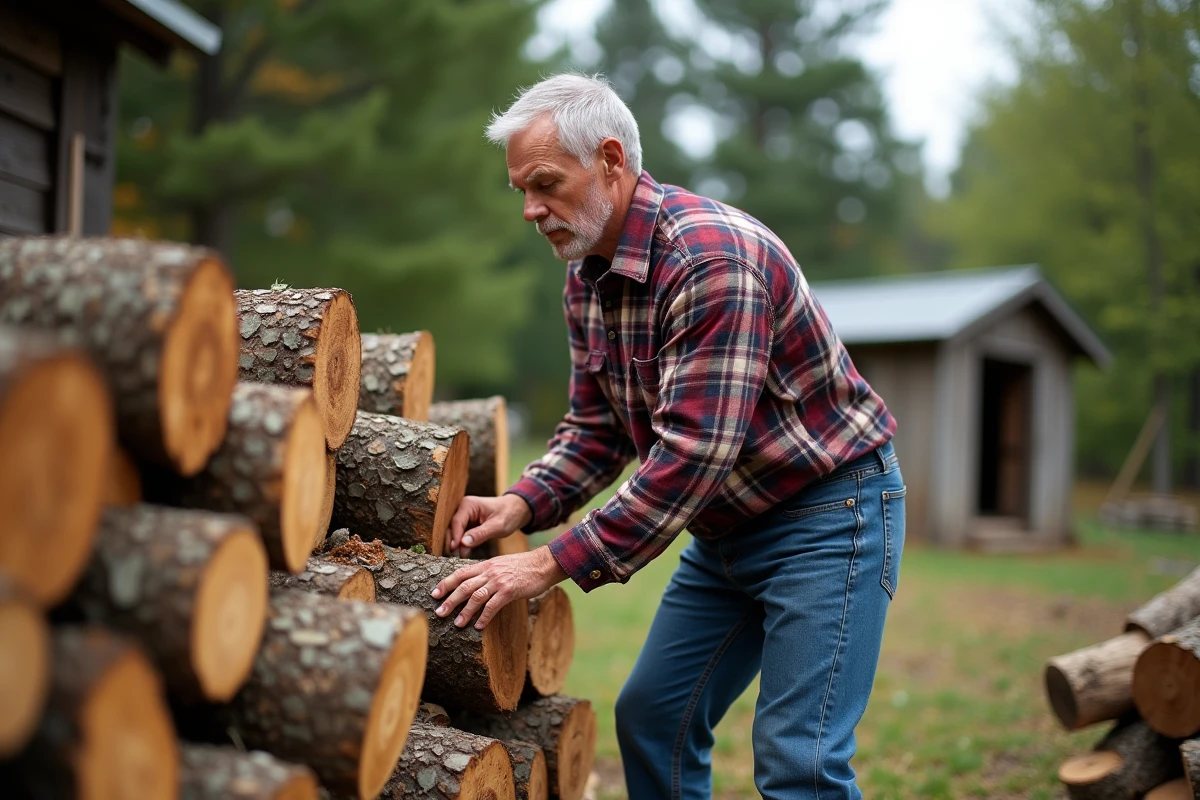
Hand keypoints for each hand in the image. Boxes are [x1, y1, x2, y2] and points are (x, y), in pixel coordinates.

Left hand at [431, 547, 567, 628]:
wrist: (544, 563)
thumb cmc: (524, 566)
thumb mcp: (501, 564)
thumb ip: (487, 573)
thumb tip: (475, 584)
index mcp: (486, 565)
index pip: (460, 573)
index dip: (445, 583)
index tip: (434, 594)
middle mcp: (489, 572)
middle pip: (464, 586)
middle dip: (449, 600)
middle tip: (439, 613)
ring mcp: (499, 581)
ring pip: (476, 597)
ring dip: (465, 612)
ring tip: (457, 624)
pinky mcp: (509, 591)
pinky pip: (493, 606)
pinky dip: (484, 617)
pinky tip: (479, 626)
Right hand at [446, 494, 532, 556]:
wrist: (517, 510)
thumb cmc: (509, 515)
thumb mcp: (498, 526)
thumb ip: (480, 534)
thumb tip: (462, 543)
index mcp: (468, 504)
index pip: (456, 522)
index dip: (454, 537)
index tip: (453, 550)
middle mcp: (463, 508)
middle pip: (451, 527)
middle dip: (452, 541)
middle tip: (454, 556)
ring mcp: (464, 516)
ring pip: (454, 532)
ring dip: (456, 544)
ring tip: (459, 556)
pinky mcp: (467, 523)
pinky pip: (460, 535)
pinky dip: (461, 544)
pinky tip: (464, 553)